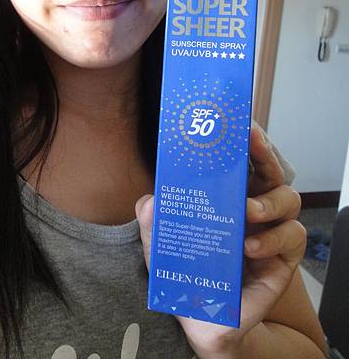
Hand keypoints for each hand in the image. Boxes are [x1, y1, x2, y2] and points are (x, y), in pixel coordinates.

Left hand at [135, 125, 305, 357]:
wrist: (204, 320)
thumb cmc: (188, 273)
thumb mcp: (162, 246)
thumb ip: (153, 224)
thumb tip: (149, 200)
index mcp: (228, 196)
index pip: (242, 161)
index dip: (244, 139)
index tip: (238, 121)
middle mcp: (254, 207)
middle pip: (271, 170)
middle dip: (264, 151)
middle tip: (252, 143)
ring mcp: (271, 231)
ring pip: (289, 199)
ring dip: (270, 201)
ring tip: (248, 213)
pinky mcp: (283, 259)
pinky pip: (292, 237)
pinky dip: (273, 238)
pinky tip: (250, 247)